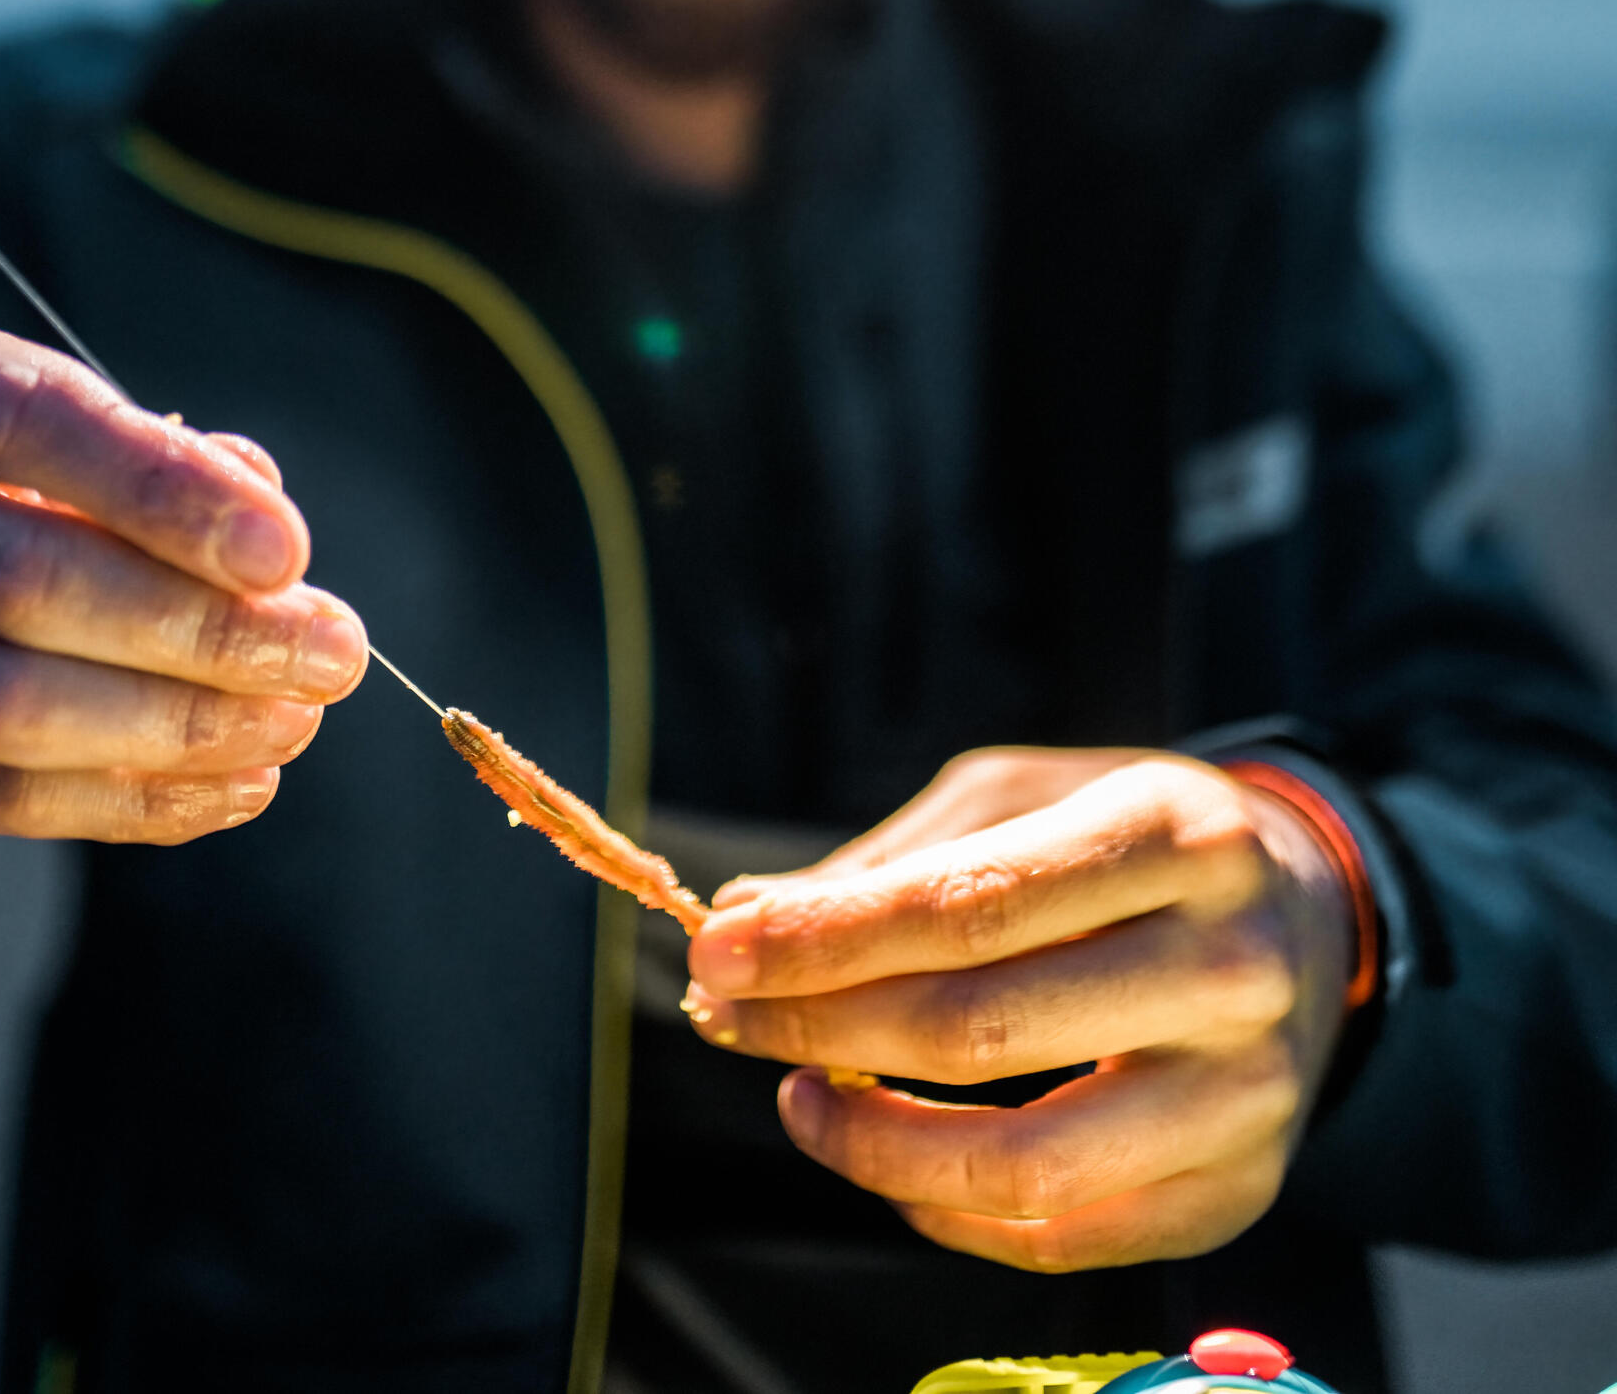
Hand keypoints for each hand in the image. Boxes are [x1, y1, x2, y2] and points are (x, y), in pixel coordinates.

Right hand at [0, 309, 366, 908]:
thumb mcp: (27, 431)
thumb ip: (139, 450)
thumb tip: (253, 488)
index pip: (24, 416)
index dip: (162, 486)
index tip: (285, 548)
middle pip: (17, 576)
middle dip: (200, 626)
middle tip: (329, 654)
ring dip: (175, 725)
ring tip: (292, 723)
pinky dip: (124, 801)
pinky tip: (225, 787)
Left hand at [683, 744, 1356, 1272]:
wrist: (1308, 916)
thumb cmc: (1134, 838)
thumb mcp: (1029, 793)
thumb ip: (897, 858)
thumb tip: (750, 917)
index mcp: (1178, 835)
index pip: (970, 906)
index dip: (827, 937)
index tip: (720, 945)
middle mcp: (1228, 965)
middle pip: (983, 1029)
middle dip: (821, 1026)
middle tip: (726, 1014)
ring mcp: (1244, 1094)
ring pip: (1022, 1163)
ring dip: (873, 1142)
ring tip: (799, 1095)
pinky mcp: (1236, 1191)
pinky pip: (1062, 1237)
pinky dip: (946, 1208)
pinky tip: (889, 1156)